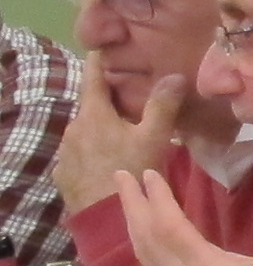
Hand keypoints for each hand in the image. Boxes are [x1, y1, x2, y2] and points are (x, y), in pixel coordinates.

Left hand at [54, 61, 180, 216]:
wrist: (104, 218)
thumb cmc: (131, 171)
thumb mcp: (154, 138)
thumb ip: (163, 106)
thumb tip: (176, 75)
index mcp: (93, 113)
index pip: (92, 75)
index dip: (100, 59)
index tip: (108, 47)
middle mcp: (73, 126)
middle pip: (91, 105)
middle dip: (109, 100)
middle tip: (131, 98)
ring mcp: (66, 150)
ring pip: (86, 130)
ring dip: (101, 128)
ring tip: (123, 135)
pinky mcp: (64, 171)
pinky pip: (80, 153)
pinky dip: (93, 150)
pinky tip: (109, 161)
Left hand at [113, 167, 252, 265]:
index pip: (170, 227)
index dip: (157, 199)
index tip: (148, 174)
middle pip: (146, 237)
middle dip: (133, 204)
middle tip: (121, 175)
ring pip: (144, 253)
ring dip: (134, 223)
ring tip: (129, 198)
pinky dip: (143, 243)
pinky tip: (145, 233)